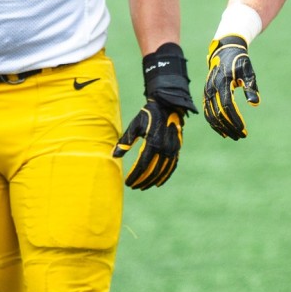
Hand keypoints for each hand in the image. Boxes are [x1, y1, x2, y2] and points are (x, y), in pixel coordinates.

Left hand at [113, 42, 197, 189]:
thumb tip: (113, 155)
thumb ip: (125, 141)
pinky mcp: (177, 149)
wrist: (168, 104)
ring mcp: (172, 149)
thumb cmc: (148, 114)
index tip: (127, 182)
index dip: (135, 176)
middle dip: (142, 181)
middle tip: (133, 186)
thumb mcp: (134, 125)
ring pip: (162, 171)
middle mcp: (164, 148)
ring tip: (143, 186)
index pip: (142, 165)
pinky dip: (165, 176)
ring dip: (152, 181)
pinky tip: (157, 182)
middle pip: (152, 171)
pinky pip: (171, 166)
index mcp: (153, 142)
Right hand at [203, 35, 259, 139]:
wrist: (224, 51)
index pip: (227, 106)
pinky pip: (207, 112)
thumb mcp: (248, 71)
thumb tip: (255, 104)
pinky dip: (214, 123)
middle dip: (230, 127)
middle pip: (218, 113)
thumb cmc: (239, 62)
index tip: (244, 129)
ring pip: (211, 115)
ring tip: (234, 136)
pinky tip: (223, 132)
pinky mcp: (206, 94)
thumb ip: (251, 87)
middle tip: (241, 136)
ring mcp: (207, 92)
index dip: (235, 120)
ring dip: (222, 128)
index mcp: (222, 82)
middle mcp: (211, 88)